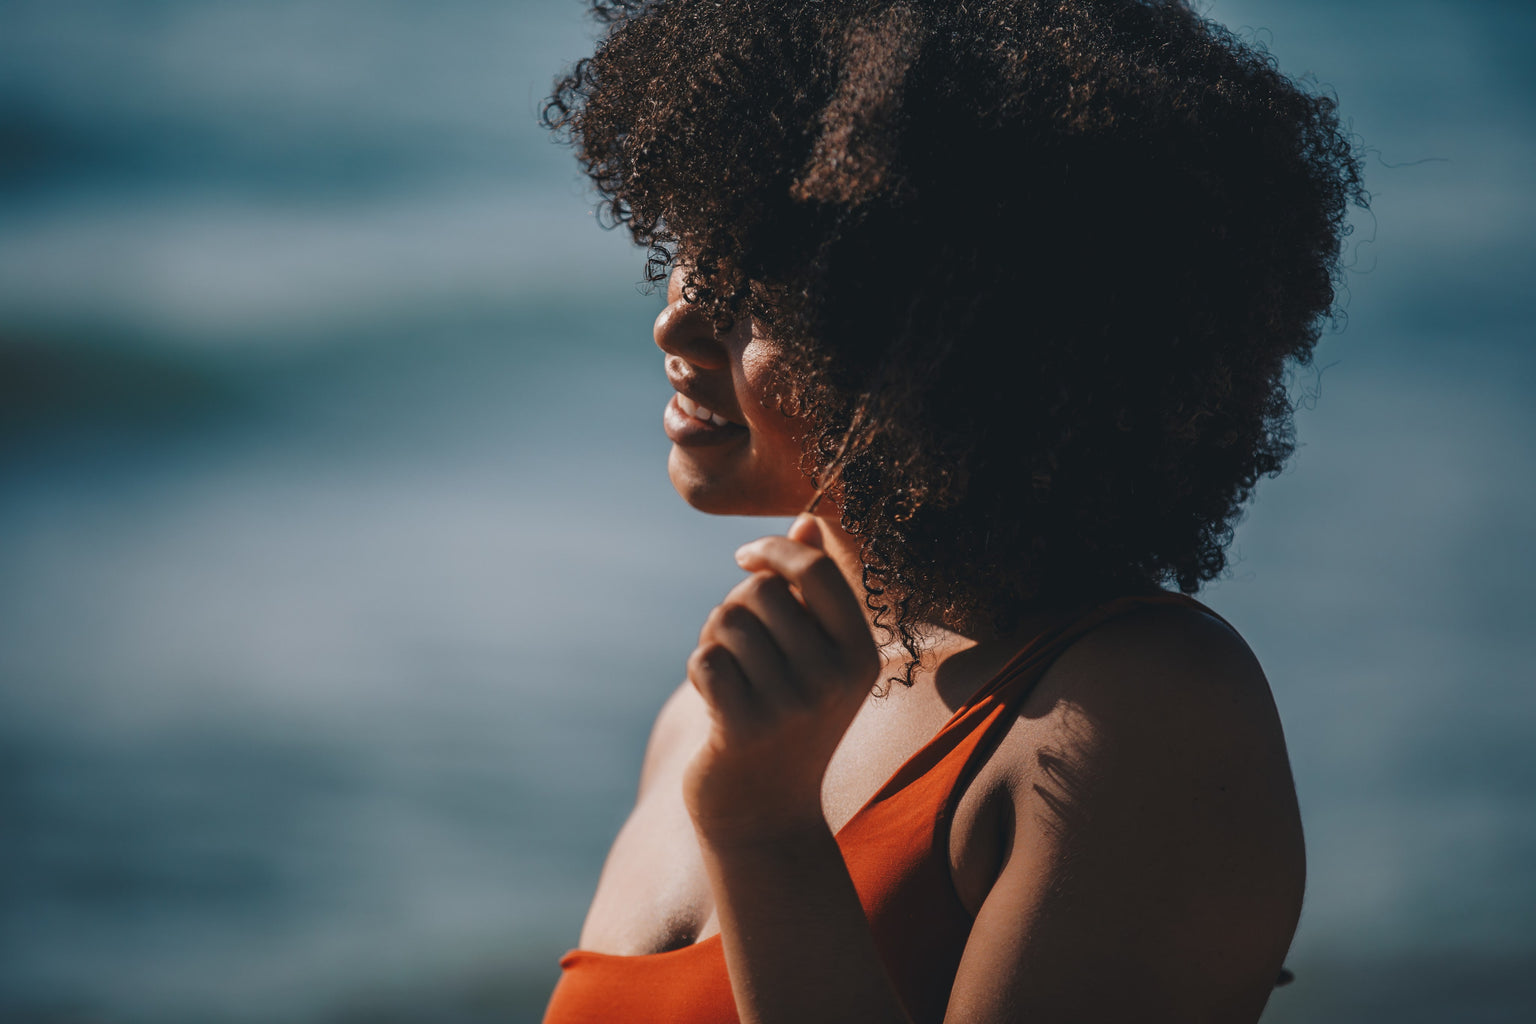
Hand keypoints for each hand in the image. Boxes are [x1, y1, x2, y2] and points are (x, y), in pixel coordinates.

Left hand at [683, 514, 880, 842]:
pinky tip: (717, 703)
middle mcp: (833, 678)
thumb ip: (812, 591)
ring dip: (715, 641)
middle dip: (735, 608)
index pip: (814, 569)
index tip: (747, 561)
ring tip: (730, 678)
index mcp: (859, 654)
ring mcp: (791, 706)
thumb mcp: (815, 657)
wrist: (766, 816)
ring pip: (725, 621)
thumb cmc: (789, 722)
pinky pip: (703, 659)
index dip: (773, 551)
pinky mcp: (745, 728)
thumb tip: (807, 521)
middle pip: (760, 592)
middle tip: (740, 650)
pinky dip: (700, 671)